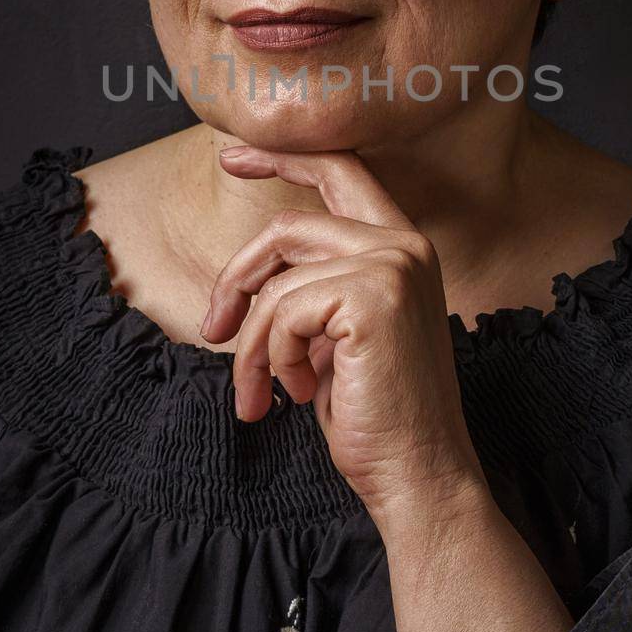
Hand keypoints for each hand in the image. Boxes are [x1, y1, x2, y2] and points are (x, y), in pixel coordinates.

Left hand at [200, 144, 488, 526]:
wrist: (417, 474)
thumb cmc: (374, 414)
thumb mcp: (334, 335)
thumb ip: (312, 288)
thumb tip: (247, 277)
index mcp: (402, 246)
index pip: (338, 170)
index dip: (281, 157)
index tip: (231, 156)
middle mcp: (405, 244)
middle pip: (286, 228)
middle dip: (237, 280)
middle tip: (213, 332)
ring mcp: (393, 265)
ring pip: (276, 280)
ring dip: (252, 344)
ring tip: (259, 392)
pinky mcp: (373, 295)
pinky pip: (282, 311)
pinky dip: (272, 358)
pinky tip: (299, 392)